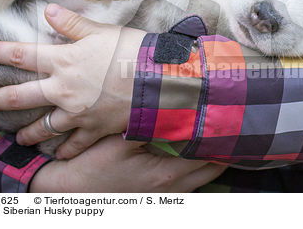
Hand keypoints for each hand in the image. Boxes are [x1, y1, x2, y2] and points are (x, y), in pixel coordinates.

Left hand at [0, 3, 145, 158]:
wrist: (157, 81)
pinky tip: (58, 154)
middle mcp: (63, 90)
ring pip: (44, 127)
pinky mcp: (94, 129)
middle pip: (21, 97)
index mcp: (63, 61)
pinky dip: (65, 150)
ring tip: (18, 138)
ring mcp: (77, 113)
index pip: (21, 54)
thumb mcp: (101, 31)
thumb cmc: (131, 51)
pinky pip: (74, 144)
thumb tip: (48, 10)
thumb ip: (72, 24)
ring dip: (28, 133)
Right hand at [28, 134, 226, 191]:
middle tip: (232, 124)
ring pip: (202, 178)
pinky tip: (192, 152)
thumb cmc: (92, 166)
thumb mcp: (119, 140)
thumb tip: (174, 106)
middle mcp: (172, 189)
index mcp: (167, 174)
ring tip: (217, 135)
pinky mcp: (156, 196)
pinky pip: (188, 183)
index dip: (223, 137)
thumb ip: (147, 124)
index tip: (233, 118)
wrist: (69, 192)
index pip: (209, 156)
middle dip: (224, 148)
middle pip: (213, 169)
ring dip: (211, 158)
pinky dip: (197, 167)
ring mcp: (165, 196)